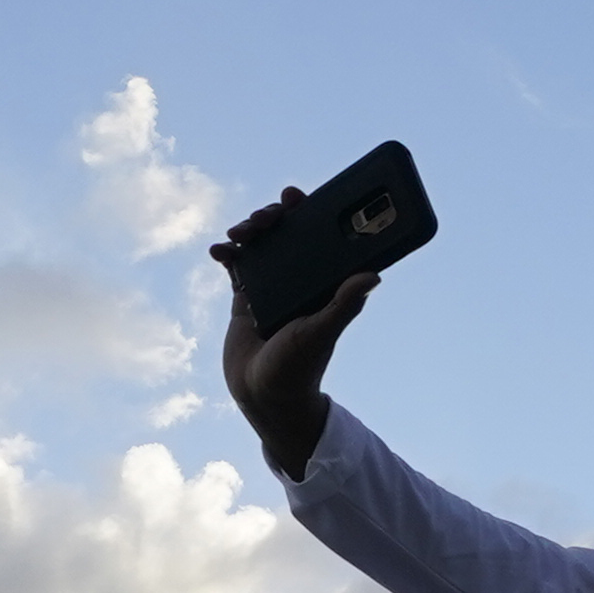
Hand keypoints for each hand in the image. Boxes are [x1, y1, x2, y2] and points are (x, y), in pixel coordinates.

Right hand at [213, 188, 375, 483]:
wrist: (263, 396)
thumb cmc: (298, 368)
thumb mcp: (320, 333)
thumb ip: (343, 304)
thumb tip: (375, 274)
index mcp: (324, 283)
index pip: (322, 236)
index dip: (310, 211)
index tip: (296, 196)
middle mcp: (301, 280)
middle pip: (288, 234)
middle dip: (274, 217)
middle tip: (265, 217)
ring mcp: (272, 286)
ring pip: (261, 244)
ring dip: (249, 231)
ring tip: (239, 233)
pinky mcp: (246, 298)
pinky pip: (237, 266)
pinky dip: (227, 253)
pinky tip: (219, 250)